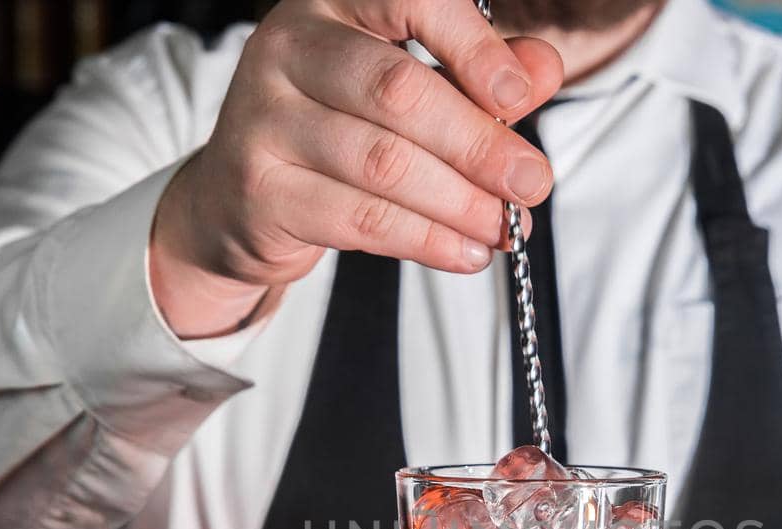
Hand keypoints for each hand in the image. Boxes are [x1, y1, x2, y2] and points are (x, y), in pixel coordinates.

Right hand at [149, 0, 563, 336]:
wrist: (240, 197)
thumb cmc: (339, 126)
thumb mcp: (411, 85)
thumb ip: (474, 72)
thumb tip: (541, 68)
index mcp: (332, 3)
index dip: (470, 47)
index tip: (518, 97)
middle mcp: (288, 48)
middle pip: (398, 92)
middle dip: (478, 144)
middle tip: (531, 183)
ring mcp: (265, 119)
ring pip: (382, 162)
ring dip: (458, 201)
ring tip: (505, 226)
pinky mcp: (263, 190)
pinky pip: (360, 219)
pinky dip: (425, 239)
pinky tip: (466, 250)